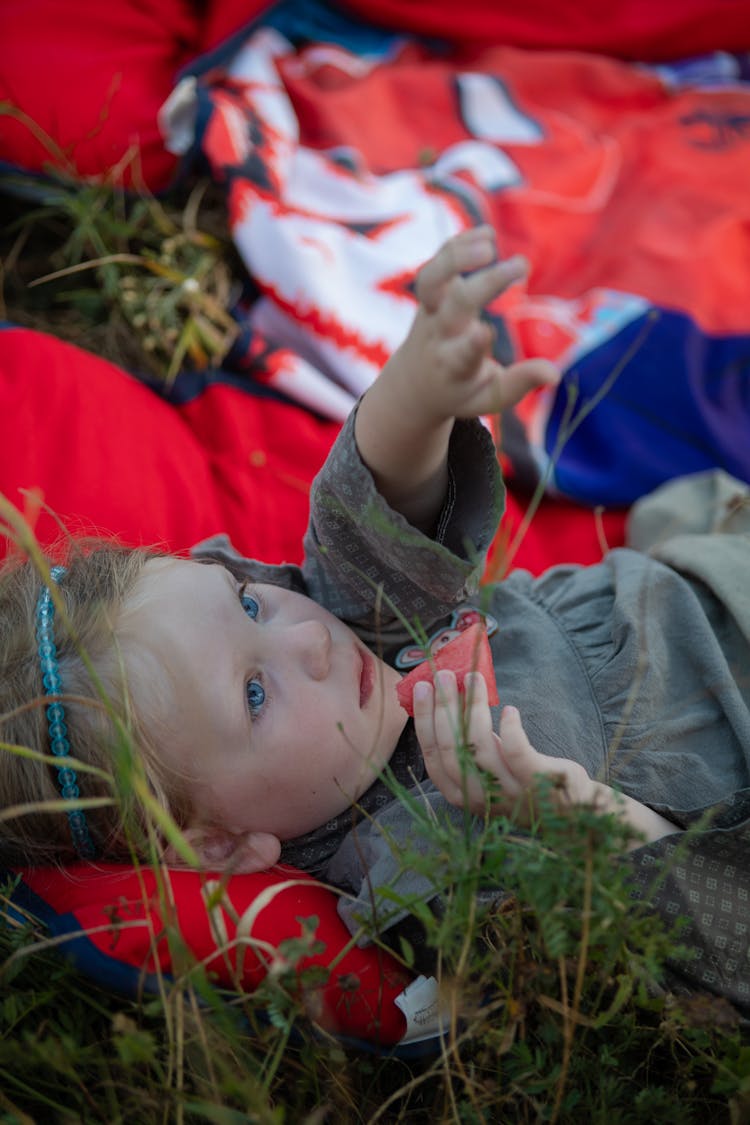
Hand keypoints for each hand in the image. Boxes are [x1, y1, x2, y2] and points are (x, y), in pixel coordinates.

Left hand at [394, 226, 558, 424]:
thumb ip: (519, 384)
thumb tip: (554, 375)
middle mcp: (439, 335)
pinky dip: (458, 245)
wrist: (414, 383)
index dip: (472, 344)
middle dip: (488, 282)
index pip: (461, 355)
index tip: (486, 331)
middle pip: (457, 304)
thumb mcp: (489, 398)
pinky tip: (487, 234)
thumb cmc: (460, 391)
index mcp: (455, 367)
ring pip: (431, 279)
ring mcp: (430, 311)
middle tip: (523, 265)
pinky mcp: (429, 295)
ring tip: (490, 243)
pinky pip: (437, 264)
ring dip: (457, 257)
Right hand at [414, 671, 593, 826]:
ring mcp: (507, 791)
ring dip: (473, 707)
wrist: (568, 809)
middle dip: (444, 707)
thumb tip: (446, 696)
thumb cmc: (520, 779)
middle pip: (451, 747)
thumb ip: (465, 744)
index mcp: (459, 792)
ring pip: (479, 746)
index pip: (433, 754)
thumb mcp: (486, 767)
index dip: (424, 719)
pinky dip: (510, 728)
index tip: (423, 688)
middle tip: (445, 675)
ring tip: (474, 679)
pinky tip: (509, 710)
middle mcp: (478, 796)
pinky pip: (515, 751)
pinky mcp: (534, 782)